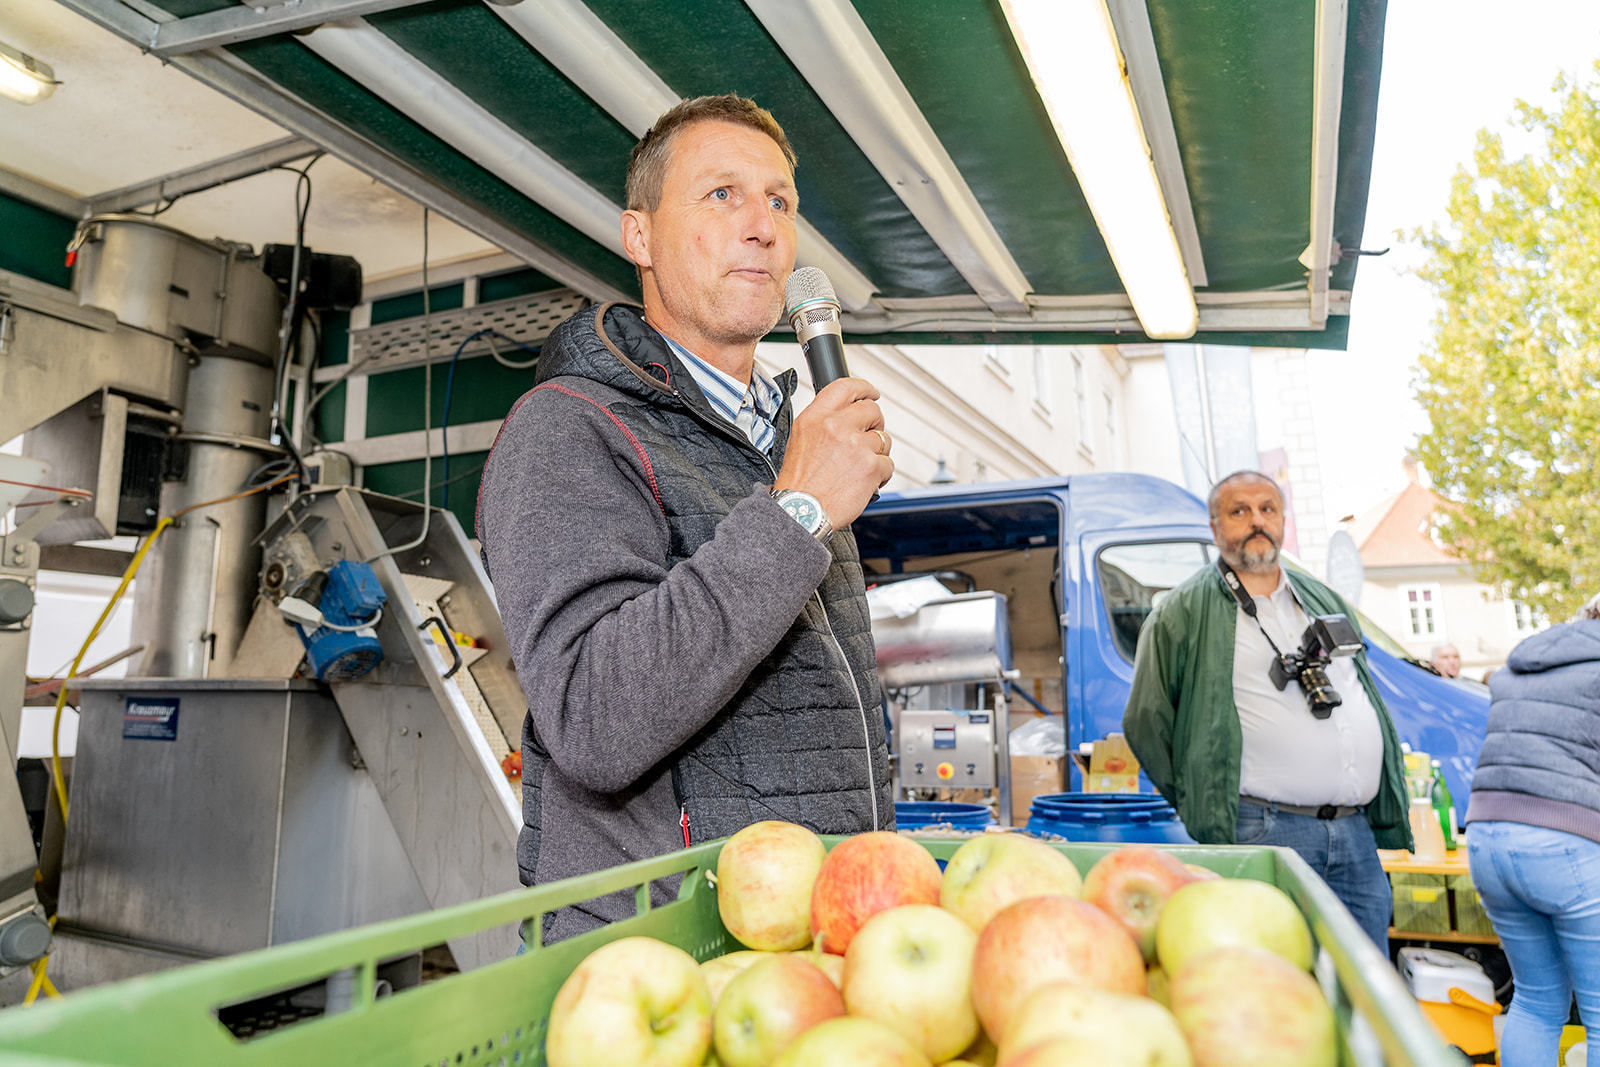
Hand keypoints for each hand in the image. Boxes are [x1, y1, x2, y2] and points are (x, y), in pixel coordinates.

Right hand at [773, 377, 892, 527]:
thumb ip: (823, 421)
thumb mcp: (800, 440)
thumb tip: (846, 413)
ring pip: (884, 439)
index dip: (864, 389)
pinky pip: (888, 463)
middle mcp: (836, 427)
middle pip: (872, 410)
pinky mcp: (871, 466)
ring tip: (860, 468)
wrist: (801, 512)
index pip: (846, 387)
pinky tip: (865, 482)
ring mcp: (856, 446)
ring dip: (877, 453)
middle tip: (867, 440)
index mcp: (816, 418)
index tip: (872, 394)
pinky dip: (881, 475)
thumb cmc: (799, 483)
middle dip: (875, 425)